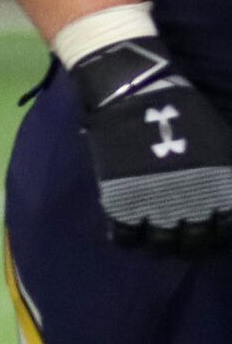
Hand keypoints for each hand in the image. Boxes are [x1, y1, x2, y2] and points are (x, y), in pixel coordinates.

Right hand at [69, 36, 231, 250]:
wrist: (135, 98)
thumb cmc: (185, 114)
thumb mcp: (222, 143)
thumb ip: (225, 173)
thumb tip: (228, 198)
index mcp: (218, 187)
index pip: (226, 228)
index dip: (220, 233)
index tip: (213, 226)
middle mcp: (191, 203)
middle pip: (194, 243)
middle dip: (192, 242)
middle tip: (184, 232)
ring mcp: (154, 206)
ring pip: (161, 246)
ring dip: (161, 243)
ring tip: (157, 233)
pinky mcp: (122, 205)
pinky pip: (125, 238)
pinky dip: (129, 238)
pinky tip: (132, 229)